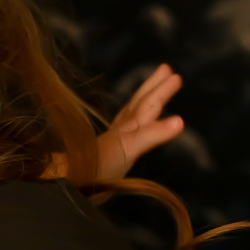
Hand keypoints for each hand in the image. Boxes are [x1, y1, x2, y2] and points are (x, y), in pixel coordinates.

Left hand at [98, 64, 185, 179]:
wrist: (69, 181)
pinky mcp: (109, 153)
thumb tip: (180, 121)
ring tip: (151, 91)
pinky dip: (133, 122)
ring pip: (132, 113)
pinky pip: (125, 129)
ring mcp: (114, 140)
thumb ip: (153, 134)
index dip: (162, 90)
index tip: (175, 75)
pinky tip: (133, 125)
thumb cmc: (99, 164)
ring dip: (144, 100)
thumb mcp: (129, 147)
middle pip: (139, 103)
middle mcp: (122, 129)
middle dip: (153, 87)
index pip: (148, 104)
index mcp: (129, 126)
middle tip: (165, 69)